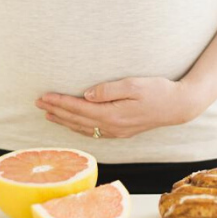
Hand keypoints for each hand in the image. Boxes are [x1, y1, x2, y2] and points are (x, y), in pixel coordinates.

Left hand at [35, 77, 203, 137]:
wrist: (178, 107)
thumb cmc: (158, 91)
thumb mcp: (133, 85)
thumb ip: (108, 90)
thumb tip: (86, 94)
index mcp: (112, 115)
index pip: (78, 108)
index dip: (59, 102)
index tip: (43, 96)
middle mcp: (112, 126)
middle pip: (77, 120)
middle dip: (56, 111)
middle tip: (38, 103)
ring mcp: (117, 131)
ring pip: (83, 128)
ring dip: (64, 121)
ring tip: (49, 114)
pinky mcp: (122, 131)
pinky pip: (93, 132)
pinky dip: (78, 128)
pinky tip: (73, 124)